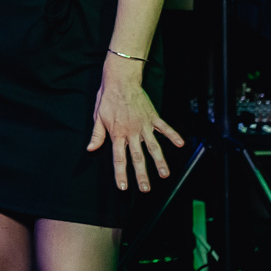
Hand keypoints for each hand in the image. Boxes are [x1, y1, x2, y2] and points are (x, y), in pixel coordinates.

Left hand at [88, 54, 183, 191]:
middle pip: (138, 157)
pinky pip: (165, 128)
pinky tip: (180, 144)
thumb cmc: (107, 98)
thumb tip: (90, 149)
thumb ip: (97, 135)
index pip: (119, 158)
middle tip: (146, 189)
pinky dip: (173, 135)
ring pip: (153, 147)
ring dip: (160, 161)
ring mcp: (144, 125)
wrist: (120, 81)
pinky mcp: (153, 117)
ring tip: (165, 175)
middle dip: (142, 174)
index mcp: (117, 133)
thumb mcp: (97, 117)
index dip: (121, 173)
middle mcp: (132, 132)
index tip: (123, 187)